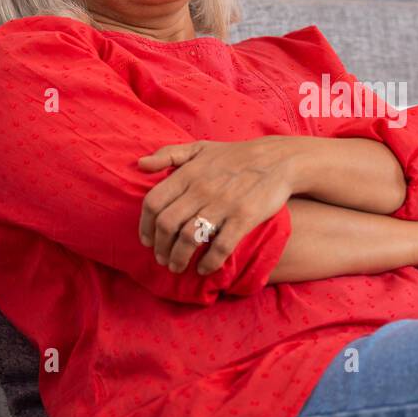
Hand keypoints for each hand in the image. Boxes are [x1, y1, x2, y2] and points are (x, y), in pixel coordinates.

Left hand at [137, 136, 298, 274]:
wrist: (278, 160)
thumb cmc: (235, 155)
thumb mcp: (200, 147)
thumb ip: (169, 154)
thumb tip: (140, 164)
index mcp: (188, 173)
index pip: (153, 202)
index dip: (145, 226)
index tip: (147, 241)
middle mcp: (201, 188)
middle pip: (167, 224)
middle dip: (160, 248)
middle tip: (162, 259)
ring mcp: (223, 204)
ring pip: (189, 238)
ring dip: (178, 258)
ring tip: (177, 267)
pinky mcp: (244, 217)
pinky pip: (221, 246)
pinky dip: (209, 262)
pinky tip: (204, 269)